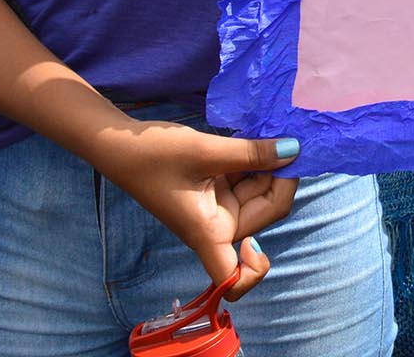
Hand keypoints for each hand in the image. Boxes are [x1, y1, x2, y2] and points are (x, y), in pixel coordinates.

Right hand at [96, 121, 297, 296]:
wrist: (120, 143)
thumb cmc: (154, 154)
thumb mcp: (206, 151)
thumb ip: (252, 153)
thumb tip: (294, 150)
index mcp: (208, 232)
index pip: (234, 280)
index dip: (254, 270)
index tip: (256, 239)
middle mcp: (216, 225)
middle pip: (265, 215)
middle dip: (280, 181)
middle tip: (289, 144)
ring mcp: (218, 205)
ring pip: (261, 193)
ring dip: (271, 167)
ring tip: (273, 133)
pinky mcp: (217, 188)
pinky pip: (248, 180)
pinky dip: (256, 161)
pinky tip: (260, 136)